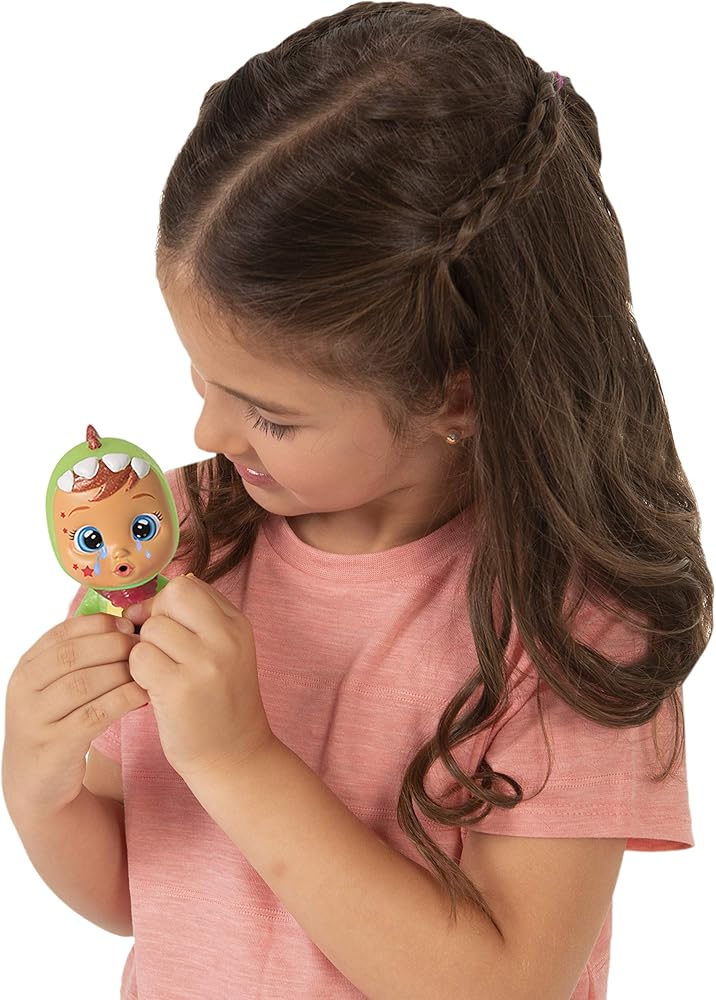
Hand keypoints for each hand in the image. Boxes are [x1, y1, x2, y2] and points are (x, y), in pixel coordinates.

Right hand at [2, 614, 145, 819]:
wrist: (38, 783)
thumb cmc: (60, 722)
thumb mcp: (58, 685)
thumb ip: (82, 656)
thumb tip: (126, 623)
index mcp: (27, 667)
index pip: (62, 633)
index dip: (98, 625)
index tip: (128, 625)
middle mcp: (23, 691)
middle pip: (72, 655)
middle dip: (113, 646)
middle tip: (143, 646)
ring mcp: (34, 720)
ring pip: (82, 684)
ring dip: (120, 673)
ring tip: (147, 669)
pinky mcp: (53, 748)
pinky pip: (93, 716)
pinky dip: (122, 701)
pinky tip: (143, 696)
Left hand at [122, 574, 274, 780]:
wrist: (235, 756)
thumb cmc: (219, 702)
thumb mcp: (224, 652)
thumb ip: (196, 620)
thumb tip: (147, 598)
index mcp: (237, 624)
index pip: (189, 584)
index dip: (167, 603)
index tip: (166, 628)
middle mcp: (226, 638)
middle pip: (172, 596)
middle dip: (156, 619)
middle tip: (161, 651)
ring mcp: (205, 662)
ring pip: (151, 628)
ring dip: (145, 650)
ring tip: (160, 675)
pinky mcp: (180, 688)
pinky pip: (139, 658)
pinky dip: (137, 673)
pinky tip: (154, 690)